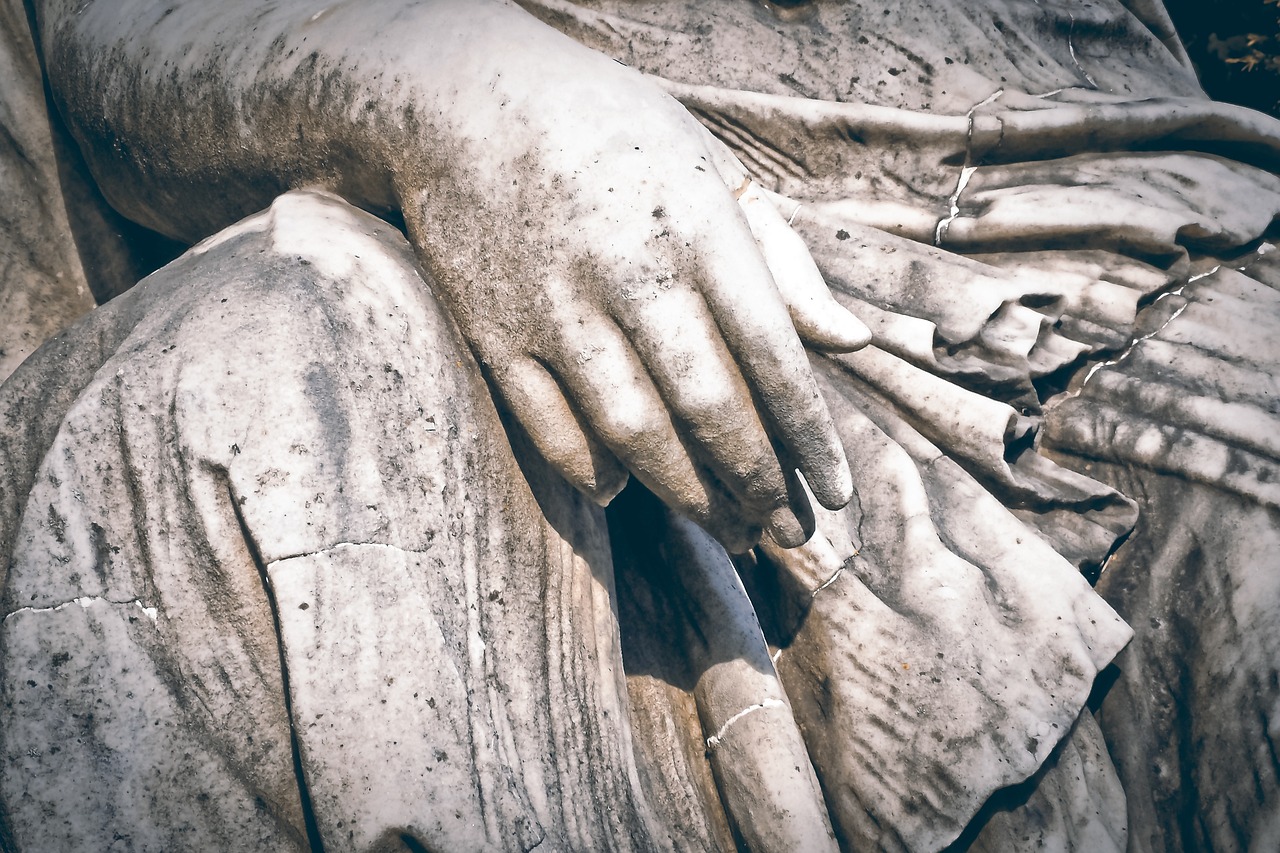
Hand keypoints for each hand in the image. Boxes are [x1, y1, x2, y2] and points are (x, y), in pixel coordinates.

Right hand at [393, 11, 867, 549]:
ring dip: (688, 495)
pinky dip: (588, 471)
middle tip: (788, 534)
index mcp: (698, 225)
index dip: (809, 437)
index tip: (836, 495)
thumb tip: (852, 343)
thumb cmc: (613, 133)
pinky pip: (547, 426)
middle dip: (759, 485)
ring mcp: (554, 305)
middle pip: (708, 407)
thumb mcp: (712, 169)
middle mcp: (629, 270)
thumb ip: (784, 260)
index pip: (772, 354)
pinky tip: (624, 492)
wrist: (463, 100)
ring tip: (728, 530)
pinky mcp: (493, 330)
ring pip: (632, 430)